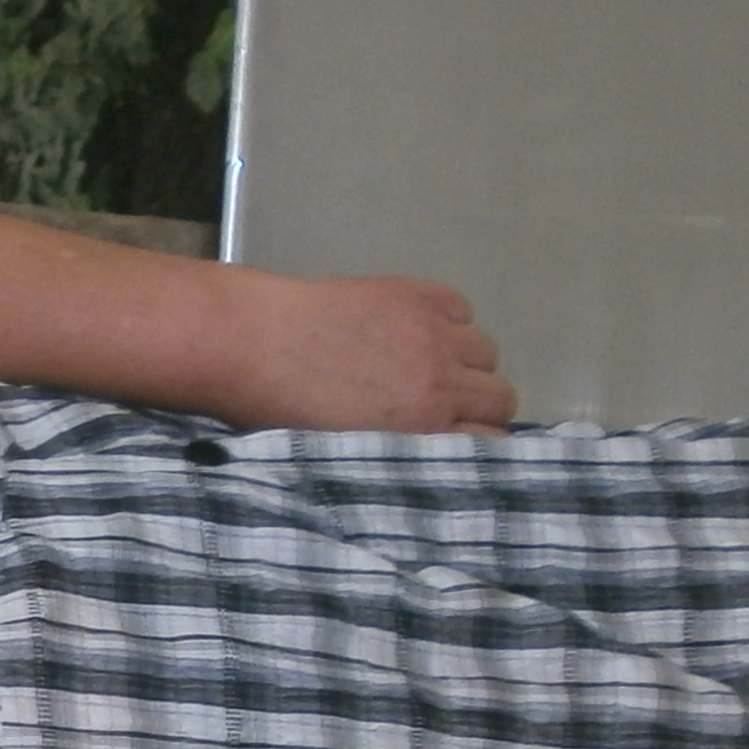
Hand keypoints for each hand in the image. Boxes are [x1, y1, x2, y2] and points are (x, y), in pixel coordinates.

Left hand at [218, 274, 513, 435]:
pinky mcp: (414, 295)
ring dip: (466, 361)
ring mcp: (430, 333)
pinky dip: (450, 320)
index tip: (457, 443)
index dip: (475, 444)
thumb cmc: (279, 413)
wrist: (248, 344)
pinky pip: (461, 308)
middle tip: (445, 405)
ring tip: (428, 364)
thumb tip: (427, 449)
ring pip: (486, 351)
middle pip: (500, 397)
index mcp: (420, 430)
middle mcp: (439, 382)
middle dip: (479, 405)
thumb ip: (399, 452)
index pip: (491, 443)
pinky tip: (416, 328)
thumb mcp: (347, 454)